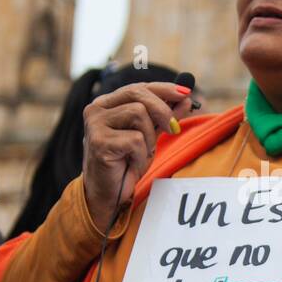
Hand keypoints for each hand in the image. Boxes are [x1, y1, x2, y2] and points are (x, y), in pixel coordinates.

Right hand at [83, 82, 192, 232]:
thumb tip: (187, 98)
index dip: (164, 89)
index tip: (186, 94)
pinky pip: (135, 139)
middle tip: (174, 129)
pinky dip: (140, 155)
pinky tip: (131, 164)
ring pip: (139, 114)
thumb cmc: (126, 164)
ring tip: (141, 154)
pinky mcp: (99, 141)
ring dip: (148, 138)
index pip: (138, 87)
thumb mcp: (150, 136)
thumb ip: (164, 117)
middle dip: (163, 110)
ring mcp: (95, 124)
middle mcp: (97, 109)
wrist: (108, 194)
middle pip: (139, 95)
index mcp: (107, 104)